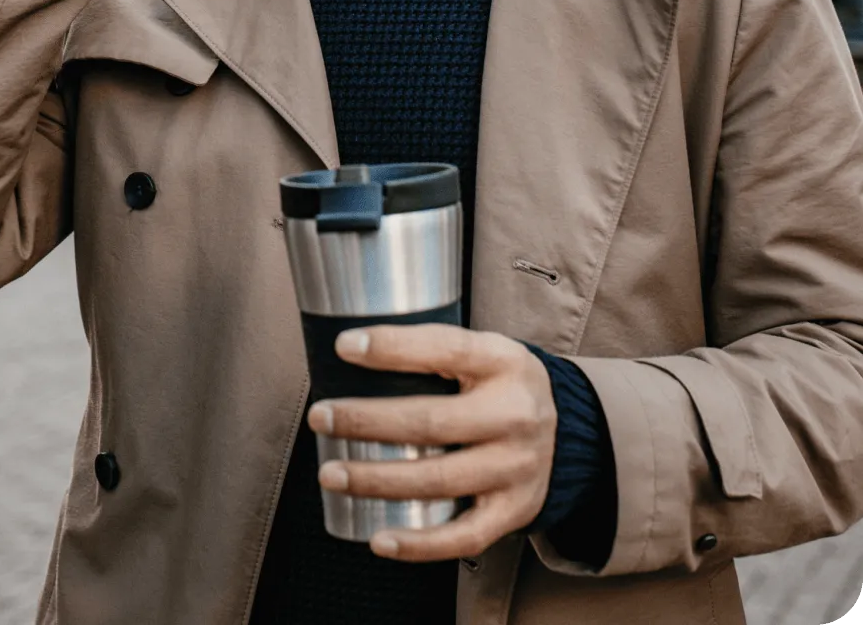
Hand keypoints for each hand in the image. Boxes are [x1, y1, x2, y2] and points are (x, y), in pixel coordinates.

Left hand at [307, 324, 556, 562]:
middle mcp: (515, 414)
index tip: (344, 347)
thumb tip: (350, 349)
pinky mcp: (514, 511)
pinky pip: (462, 536)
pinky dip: (418, 543)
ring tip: (331, 473)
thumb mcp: (484, 351)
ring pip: (439, 480)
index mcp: (503, 361)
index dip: (392, 347)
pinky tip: (378, 538)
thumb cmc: (501, 385)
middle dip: (367, 421)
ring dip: (377, 480)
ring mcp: (516, 467)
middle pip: (432, 422)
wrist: (570, 431)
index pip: (444, 348)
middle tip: (320, 417)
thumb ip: (434, 351)